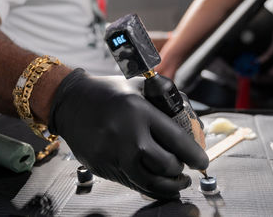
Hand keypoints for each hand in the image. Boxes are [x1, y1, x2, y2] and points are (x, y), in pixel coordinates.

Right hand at [48, 69, 207, 198]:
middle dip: (181, 171)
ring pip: (149, 182)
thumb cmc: (107, 92)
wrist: (70, 101)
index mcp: (140, 112)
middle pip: (165, 165)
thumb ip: (164, 99)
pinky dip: (148, 187)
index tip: (202, 161)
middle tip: (185, 169)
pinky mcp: (102, 167)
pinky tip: (154, 182)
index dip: (195, 155)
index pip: (177, 140)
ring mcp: (113, 154)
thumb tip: (189, 117)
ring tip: (176, 182)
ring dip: (169, 186)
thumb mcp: (138, 86)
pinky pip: (130, 184)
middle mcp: (127, 136)